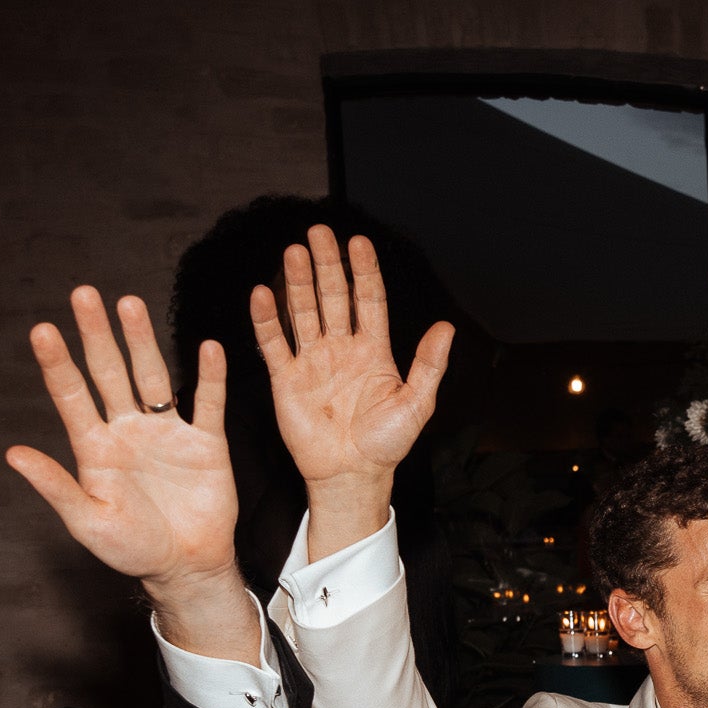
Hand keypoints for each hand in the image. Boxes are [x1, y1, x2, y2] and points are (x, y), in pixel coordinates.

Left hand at [6, 286, 238, 589]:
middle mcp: (127, 431)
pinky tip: (208, 348)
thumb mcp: (87, 521)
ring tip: (129, 303)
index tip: (43, 330)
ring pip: (152, 376)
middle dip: (96, 334)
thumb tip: (12, 454)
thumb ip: (55, 485)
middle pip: (109, 372)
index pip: (72, 395)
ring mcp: (166, 433)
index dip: (57, 363)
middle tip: (84, 294)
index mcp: (95, 448)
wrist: (186, 567)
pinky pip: (208, 402)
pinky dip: (210, 376)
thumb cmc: (131, 550)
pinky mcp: (206, 443)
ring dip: (142, 341)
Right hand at [252, 225, 452, 493]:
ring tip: (294, 251)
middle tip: (318, 232)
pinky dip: (266, 320)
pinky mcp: (287, 379)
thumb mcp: (417, 403)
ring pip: (303, 312)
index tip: (358, 241)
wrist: (353, 475)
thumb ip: (429, 364)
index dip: (363, 270)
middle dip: (326, 265)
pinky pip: (274, 344)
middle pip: (333, 297)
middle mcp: (342, 349)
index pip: (368, 300)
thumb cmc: (386, 443)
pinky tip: (261, 293)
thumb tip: (446, 326)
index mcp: (374, 350)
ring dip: (298, 282)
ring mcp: (313, 361)